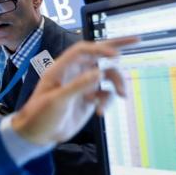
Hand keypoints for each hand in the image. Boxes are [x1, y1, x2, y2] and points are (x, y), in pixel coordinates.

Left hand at [11, 37, 137, 144]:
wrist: (38, 134)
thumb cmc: (40, 113)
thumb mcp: (57, 100)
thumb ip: (78, 85)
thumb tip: (99, 72)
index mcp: (63, 67)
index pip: (84, 50)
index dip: (101, 49)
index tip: (116, 55)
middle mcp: (75, 72)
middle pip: (99, 54)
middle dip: (117, 47)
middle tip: (137, 40)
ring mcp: (84, 84)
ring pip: (107, 75)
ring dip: (117, 82)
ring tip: (122, 94)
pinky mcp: (90, 98)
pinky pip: (106, 94)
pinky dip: (108, 101)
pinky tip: (100, 112)